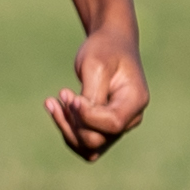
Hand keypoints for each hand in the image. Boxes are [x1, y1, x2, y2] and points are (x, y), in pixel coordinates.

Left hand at [45, 30, 146, 161]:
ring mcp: (118, 126)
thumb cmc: (105, 50)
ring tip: (53, 102)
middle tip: (63, 93)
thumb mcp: (97, 65)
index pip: (112, 124)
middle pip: (97, 140)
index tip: (71, 95)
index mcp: (135, 101)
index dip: (87, 116)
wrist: (110, 43)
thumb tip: (82, 117)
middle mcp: (130, 118)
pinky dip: (66, 128)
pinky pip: (83, 142)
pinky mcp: (103, 126)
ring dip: (66, 128)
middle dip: (73, 121)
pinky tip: (54, 107)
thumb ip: (92, 94)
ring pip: (89, 147)